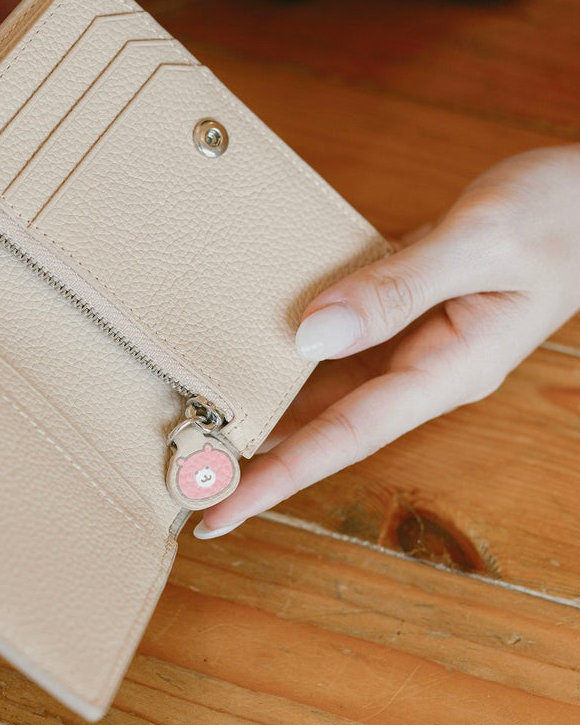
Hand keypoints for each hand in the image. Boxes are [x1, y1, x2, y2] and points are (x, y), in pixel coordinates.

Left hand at [195, 146, 579, 537]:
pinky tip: (243, 359)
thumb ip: (398, 288)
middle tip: (182, 478)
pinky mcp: (400, 318)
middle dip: (257, 457)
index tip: (218, 509)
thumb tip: (311, 335)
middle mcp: (422, 371)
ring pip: (322, 391)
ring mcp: (410, 346)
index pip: (346, 437)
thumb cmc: (558, 214)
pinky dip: (286, 358)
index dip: (279, 476)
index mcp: (449, 369)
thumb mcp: (482, 241)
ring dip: (265, 410)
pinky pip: (334, 347)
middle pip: (324, 426)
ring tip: (194, 432)